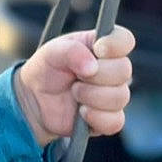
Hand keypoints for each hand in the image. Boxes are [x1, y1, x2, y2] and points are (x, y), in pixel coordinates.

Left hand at [13, 26, 134, 147]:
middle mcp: (113, 69)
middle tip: (75, 77)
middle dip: (96, 75)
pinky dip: (96, 118)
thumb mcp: (51, 52)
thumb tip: (92, 67)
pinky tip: (81, 113)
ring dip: (91, 96)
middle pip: (124, 70)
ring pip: (120, 97)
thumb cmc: (47, 70)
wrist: (36, 101)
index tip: (98, 49)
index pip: (125, 39)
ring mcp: (113, 95)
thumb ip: (71, 51)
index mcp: (103, 46)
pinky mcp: (110, 119)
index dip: (116, 44)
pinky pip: (115, 121)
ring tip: (74, 93)